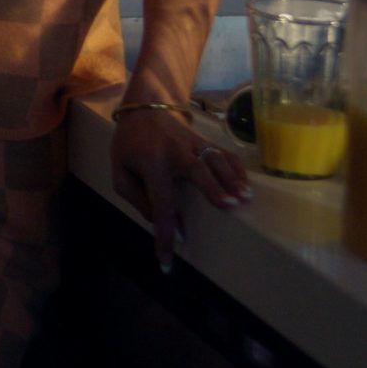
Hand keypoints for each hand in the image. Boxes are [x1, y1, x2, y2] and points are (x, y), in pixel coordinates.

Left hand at [109, 106, 252, 273]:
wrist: (145, 107)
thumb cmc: (130, 145)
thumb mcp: (120, 172)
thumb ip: (137, 198)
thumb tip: (161, 222)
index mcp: (150, 164)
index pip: (160, 203)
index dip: (165, 233)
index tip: (169, 260)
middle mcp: (174, 152)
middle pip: (196, 169)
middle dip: (212, 187)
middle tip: (228, 206)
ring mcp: (192, 144)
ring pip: (215, 159)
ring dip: (231, 178)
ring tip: (245, 198)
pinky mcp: (204, 141)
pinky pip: (224, 153)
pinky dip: (236, 169)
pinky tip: (246, 184)